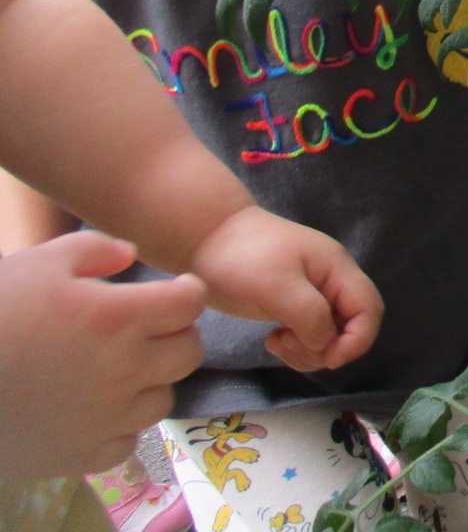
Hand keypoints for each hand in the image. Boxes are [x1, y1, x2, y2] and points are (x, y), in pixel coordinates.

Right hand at [0, 232, 203, 476]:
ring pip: (163, 399)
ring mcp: (106, 418)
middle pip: (189, 352)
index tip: (177, 291)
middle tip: (152, 328)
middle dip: (177, 334)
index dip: (188, 292)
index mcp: (119, 318)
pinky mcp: (82, 457)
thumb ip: (95, 249)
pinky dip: (121, 425)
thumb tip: (133, 255)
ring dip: (152, 380)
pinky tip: (97, 408)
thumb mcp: (40, 263)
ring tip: (122, 368)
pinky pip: (128, 441)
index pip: (190, 303)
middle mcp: (125, 369)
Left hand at [188, 208, 382, 372]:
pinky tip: (272, 339)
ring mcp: (313, 293)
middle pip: (353, 325)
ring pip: (331, 334)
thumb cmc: (242, 257)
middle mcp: (332, 281)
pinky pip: (310, 334)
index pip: (369, 309)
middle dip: (328, 347)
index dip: (357, 340)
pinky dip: (297, 345)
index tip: (326, 358)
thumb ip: (310, 315)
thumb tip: (326, 344)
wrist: (206, 237)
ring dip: (309, 349)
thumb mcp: (277, 285)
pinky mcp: (294, 304)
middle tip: (290, 347)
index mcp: (337, 269)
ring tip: (276, 342)